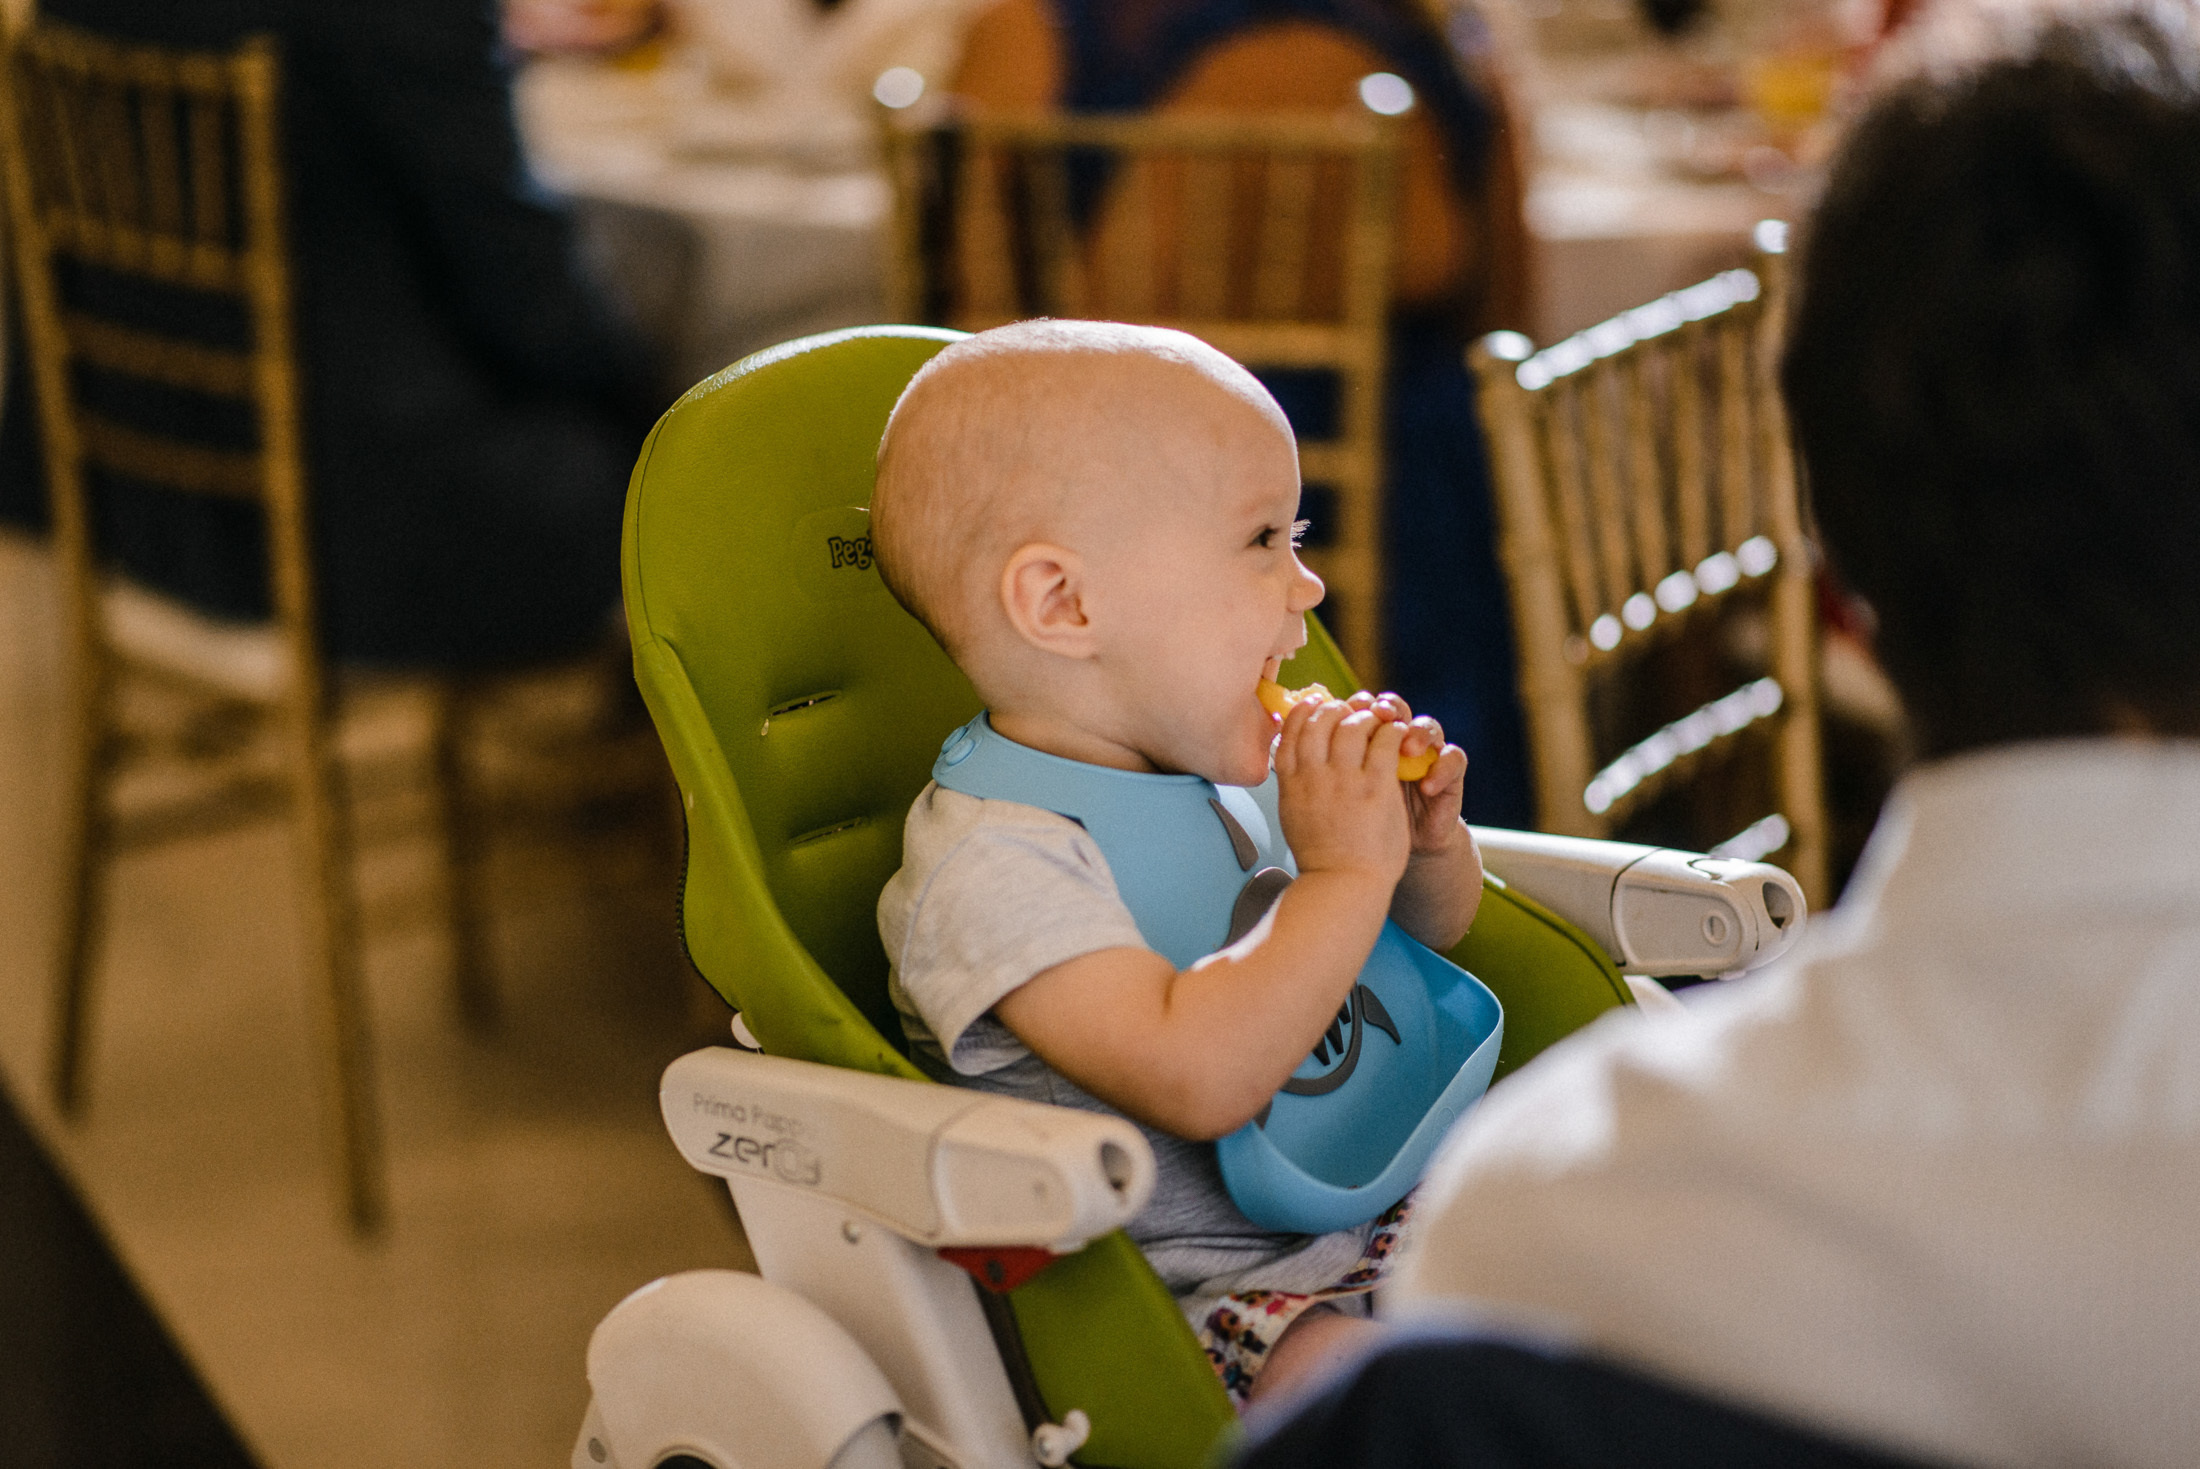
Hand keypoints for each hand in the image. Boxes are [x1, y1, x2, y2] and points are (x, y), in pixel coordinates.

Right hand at [1273, 696, 1411, 888]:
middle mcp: (1314, 776)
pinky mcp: (1376, 787)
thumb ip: (1291, 783)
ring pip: (1353, 724)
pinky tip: (1397, 734)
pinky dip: (1392, 731)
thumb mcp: (1291, 814)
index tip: (1317, 705)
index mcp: (1291, 782)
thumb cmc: (1321, 855)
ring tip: (1377, 721)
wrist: (1343, 884)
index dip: (1305, 711)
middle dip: (1337, 708)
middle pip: (1320, 720)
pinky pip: (1385, 741)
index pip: (1291, 730)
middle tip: (1351, 711)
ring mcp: (1345, 780)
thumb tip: (1289, 757)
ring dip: (1367, 716)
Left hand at [1332, 691, 1467, 853]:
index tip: (1346, 710)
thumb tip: (1281, 726)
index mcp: (1364, 741)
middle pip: (1396, 708)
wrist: (1379, 863)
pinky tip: (1427, 786)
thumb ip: (1318, 759)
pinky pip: (1454, 760)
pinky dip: (1442, 768)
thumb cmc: (1353, 822)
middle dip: (1387, 708)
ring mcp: (1424, 757)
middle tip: (1379, 716)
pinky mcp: (1448, 777)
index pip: (1364, 706)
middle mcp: (1395, 742)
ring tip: (1408, 749)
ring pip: (1429, 726)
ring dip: (1418, 732)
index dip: (1357, 704)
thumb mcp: (1332, 790)